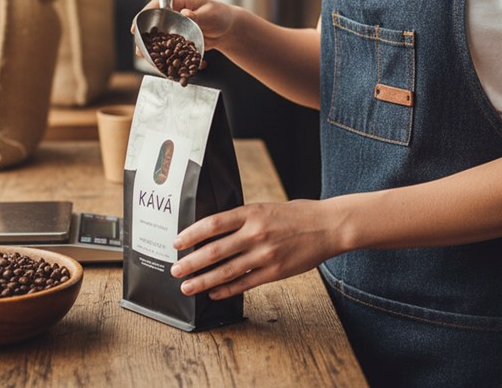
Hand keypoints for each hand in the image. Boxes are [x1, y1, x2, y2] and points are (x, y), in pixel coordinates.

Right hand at [131, 0, 236, 53]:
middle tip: (140, 48)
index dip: (145, 14)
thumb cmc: (219, 15)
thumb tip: (185, 13)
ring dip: (151, 49)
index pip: (157, 4)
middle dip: (144, 36)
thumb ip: (198, 16)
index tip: (137, 25)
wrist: (226, 30)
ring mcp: (173, 28)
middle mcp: (172, 14)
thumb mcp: (210, 14)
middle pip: (153, 23)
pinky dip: (164, 57)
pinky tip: (161, 65)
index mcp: (178, 1)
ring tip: (148, 59)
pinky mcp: (177, 41)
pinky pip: (167, 49)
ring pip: (158, 38)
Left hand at [170, 200, 339, 299]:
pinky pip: (244, 283)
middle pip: (215, 250)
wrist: (326, 226)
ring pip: (226, 271)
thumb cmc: (296, 214)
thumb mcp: (266, 208)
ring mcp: (265, 254)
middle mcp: (256, 233)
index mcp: (252, 212)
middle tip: (175, 270)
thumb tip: (213, 231)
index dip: (191, 234)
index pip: (213, 223)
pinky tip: (213, 293)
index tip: (177, 242)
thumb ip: (243, 219)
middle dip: (191, 262)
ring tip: (187, 287)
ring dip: (203, 280)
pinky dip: (226, 289)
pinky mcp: (274, 271)